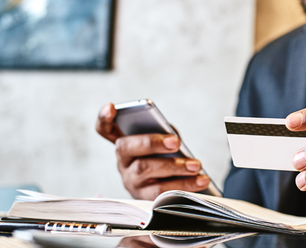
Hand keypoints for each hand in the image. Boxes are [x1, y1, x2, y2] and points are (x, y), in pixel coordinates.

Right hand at [95, 103, 209, 199]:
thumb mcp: (165, 142)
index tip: (111, 107)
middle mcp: (123, 162)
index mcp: (126, 143)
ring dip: (174, 168)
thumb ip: (165, 134)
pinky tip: (202, 180)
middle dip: (152, 143)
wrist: (175, 186)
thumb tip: (172, 138)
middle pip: (128, 148)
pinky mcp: (144, 199)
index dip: (104, 118)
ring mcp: (131, 181)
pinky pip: (161, 194)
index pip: (105, 129)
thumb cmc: (168, 157)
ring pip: (146, 171)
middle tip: (175, 142)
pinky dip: (185, 185)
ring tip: (197, 165)